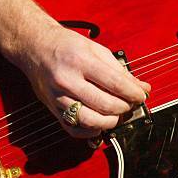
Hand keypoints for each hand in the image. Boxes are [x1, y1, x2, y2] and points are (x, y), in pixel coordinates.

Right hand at [8, 19, 149, 137]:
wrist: (35, 46)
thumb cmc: (66, 45)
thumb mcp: (96, 49)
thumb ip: (120, 70)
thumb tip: (141, 87)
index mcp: (81, 61)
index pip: (115, 84)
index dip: (134, 93)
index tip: (141, 96)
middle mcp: (67, 80)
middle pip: (105, 105)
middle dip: (125, 108)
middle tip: (130, 104)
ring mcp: (58, 97)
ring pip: (91, 121)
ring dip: (110, 122)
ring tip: (117, 114)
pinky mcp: (52, 108)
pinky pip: (74, 129)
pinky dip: (90, 131)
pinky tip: (99, 124)